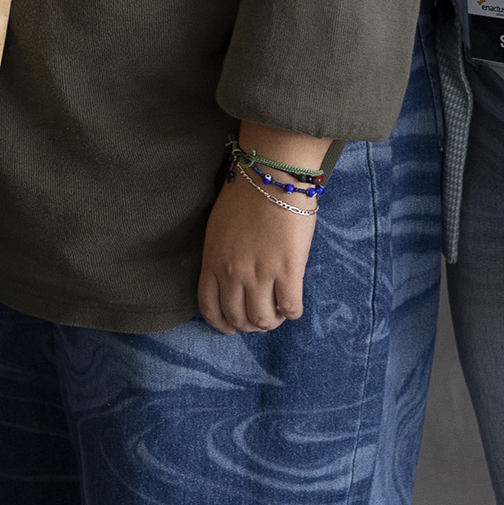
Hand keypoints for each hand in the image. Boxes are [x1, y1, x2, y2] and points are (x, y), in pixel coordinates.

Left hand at [199, 129, 327, 335]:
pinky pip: (290, 306)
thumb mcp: (218, 228)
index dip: (221, 323)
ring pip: (263, 319)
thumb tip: (230, 277)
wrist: (272, 176)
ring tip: (277, 315)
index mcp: (212, 262)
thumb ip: (221, 255)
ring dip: (271, 323)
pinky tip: (293, 307)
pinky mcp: (288, 271)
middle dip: (248, 326)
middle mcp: (233, 274)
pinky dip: (292, 312)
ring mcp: (260, 274)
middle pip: (237, 317)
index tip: (230, 328)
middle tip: (260, 321)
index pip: (209, 307)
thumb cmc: (245, 195)